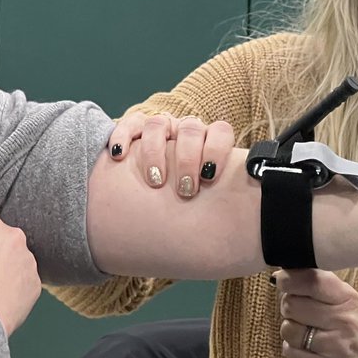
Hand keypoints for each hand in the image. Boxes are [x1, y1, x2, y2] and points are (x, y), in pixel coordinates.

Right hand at [107, 110, 234, 197]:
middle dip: (187, 159)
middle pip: (190, 129)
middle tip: (185, 189)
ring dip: (154, 152)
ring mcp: (161, 127)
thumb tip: (238, 233)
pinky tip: (119, 157)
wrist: (151, 192)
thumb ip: (216, 202)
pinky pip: (130, 124)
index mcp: (208, 141)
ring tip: (155, 182)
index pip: (220, 132)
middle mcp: (185, 130)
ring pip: (158, 124)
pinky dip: (123, 137)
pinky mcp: (135, 127)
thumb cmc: (185, 200)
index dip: (217, 150)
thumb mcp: (204, 199)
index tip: (209, 177)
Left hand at [275, 268, 357, 357]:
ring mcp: (332, 346)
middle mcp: (341, 320)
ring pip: (288, 329)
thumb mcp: (343, 299)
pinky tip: (306, 347)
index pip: (312, 282)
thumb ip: (316, 283)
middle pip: (292, 305)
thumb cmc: (350, 325)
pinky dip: (292, 348)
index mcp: (346, 298)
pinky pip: (289, 351)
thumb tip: (281, 274)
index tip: (284, 280)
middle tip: (299, 310)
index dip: (290, 280)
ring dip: (290, 328)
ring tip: (304, 330)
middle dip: (289, 306)